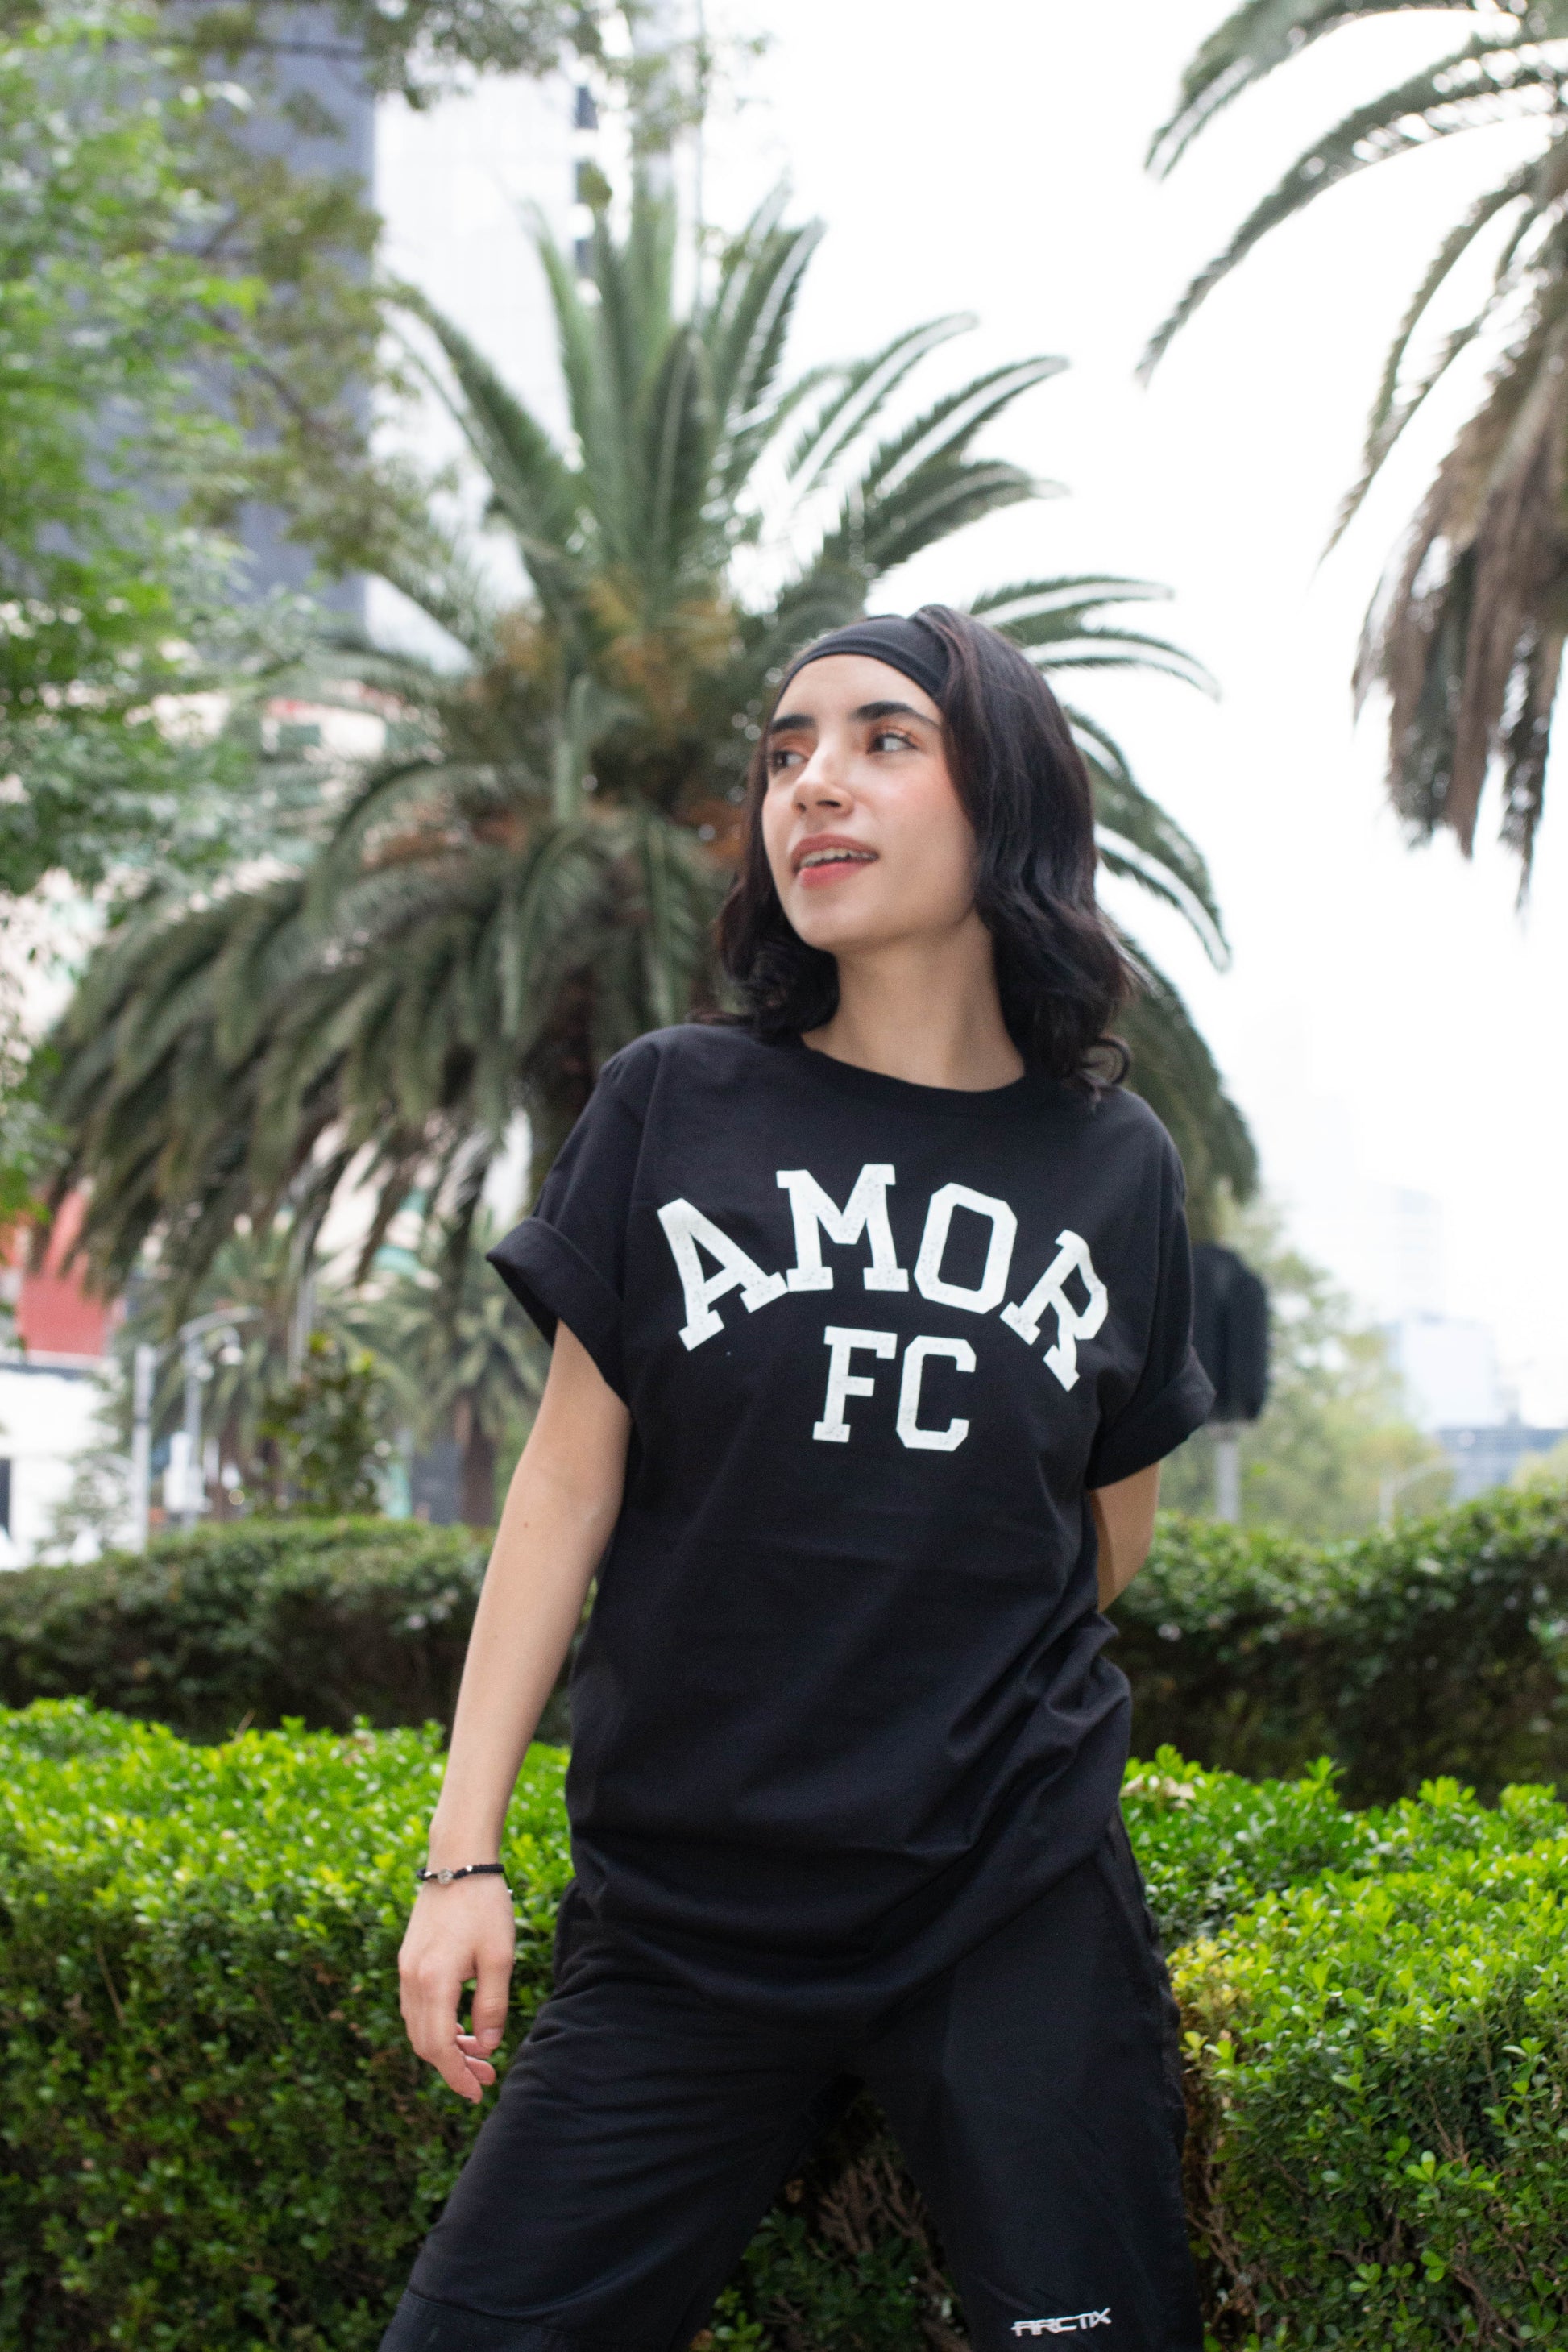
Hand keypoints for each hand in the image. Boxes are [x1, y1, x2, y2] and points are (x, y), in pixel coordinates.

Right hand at [398, 1874, 515, 2102]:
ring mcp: (405, 1969)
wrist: (459, 1861)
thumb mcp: (499, 1957)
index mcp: (433, 1981)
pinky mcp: (408, 1960)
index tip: (477, 2092)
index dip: (457, 2075)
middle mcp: (411, 1979)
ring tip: (479, 2053)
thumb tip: (487, 2047)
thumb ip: (492, 2005)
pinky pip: (416, 2007)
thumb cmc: (484, 1906)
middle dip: (453, 2066)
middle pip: (424, 2042)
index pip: (439, 2047)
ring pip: (418, 2026)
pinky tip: (462, 2025)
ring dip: (445, 2046)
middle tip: (485, 2077)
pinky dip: (436, 2025)